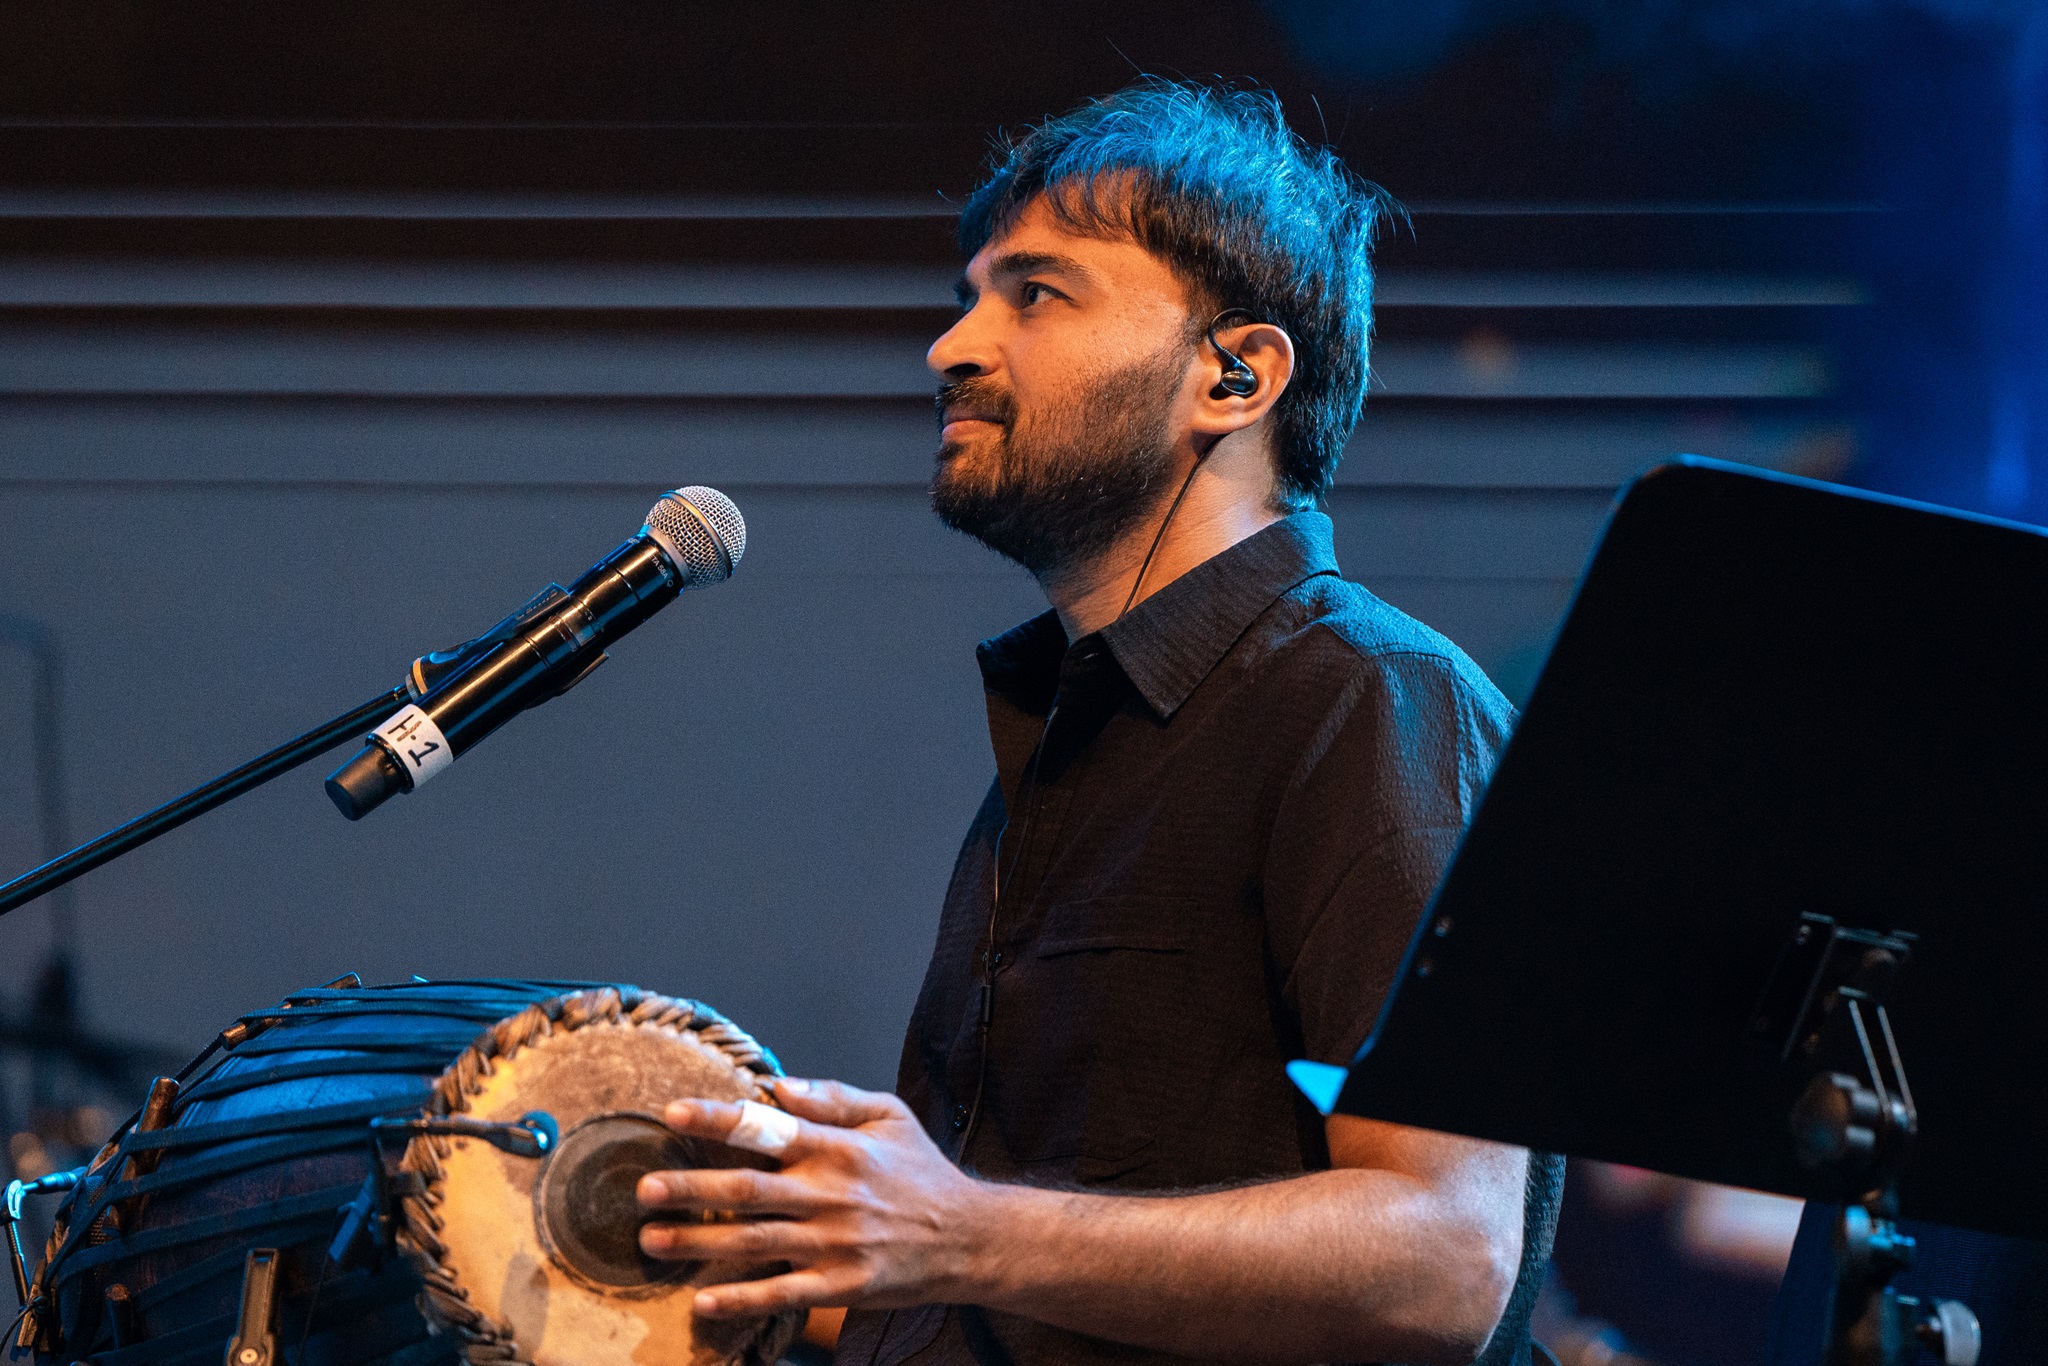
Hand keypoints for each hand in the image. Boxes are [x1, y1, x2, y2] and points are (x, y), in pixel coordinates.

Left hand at [637, 1077, 993, 1318]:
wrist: (968, 1237)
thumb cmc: (920, 1173)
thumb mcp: (889, 1116)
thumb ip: (834, 1098)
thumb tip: (779, 1084)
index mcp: (838, 1148)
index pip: (768, 1128)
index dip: (719, 1119)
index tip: (673, 1114)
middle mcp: (830, 1193)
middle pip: (747, 1189)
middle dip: (690, 1188)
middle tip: (644, 1189)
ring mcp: (833, 1243)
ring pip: (753, 1242)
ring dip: (699, 1242)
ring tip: (652, 1239)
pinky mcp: (839, 1285)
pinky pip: (780, 1293)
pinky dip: (740, 1298)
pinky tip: (702, 1300)